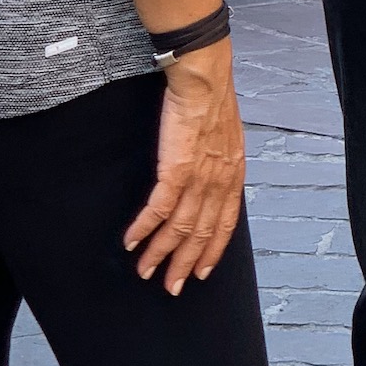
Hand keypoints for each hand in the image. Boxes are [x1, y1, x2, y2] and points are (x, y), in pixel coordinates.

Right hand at [123, 45, 245, 292]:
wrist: (203, 78)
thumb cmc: (211, 100)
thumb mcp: (225, 138)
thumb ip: (219, 164)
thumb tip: (210, 179)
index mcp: (233, 175)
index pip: (225, 224)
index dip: (212, 251)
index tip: (202, 273)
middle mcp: (220, 182)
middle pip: (202, 234)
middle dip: (185, 264)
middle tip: (171, 287)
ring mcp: (199, 177)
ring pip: (180, 228)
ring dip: (160, 253)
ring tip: (145, 271)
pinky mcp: (176, 169)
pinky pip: (159, 208)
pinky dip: (144, 228)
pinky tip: (132, 241)